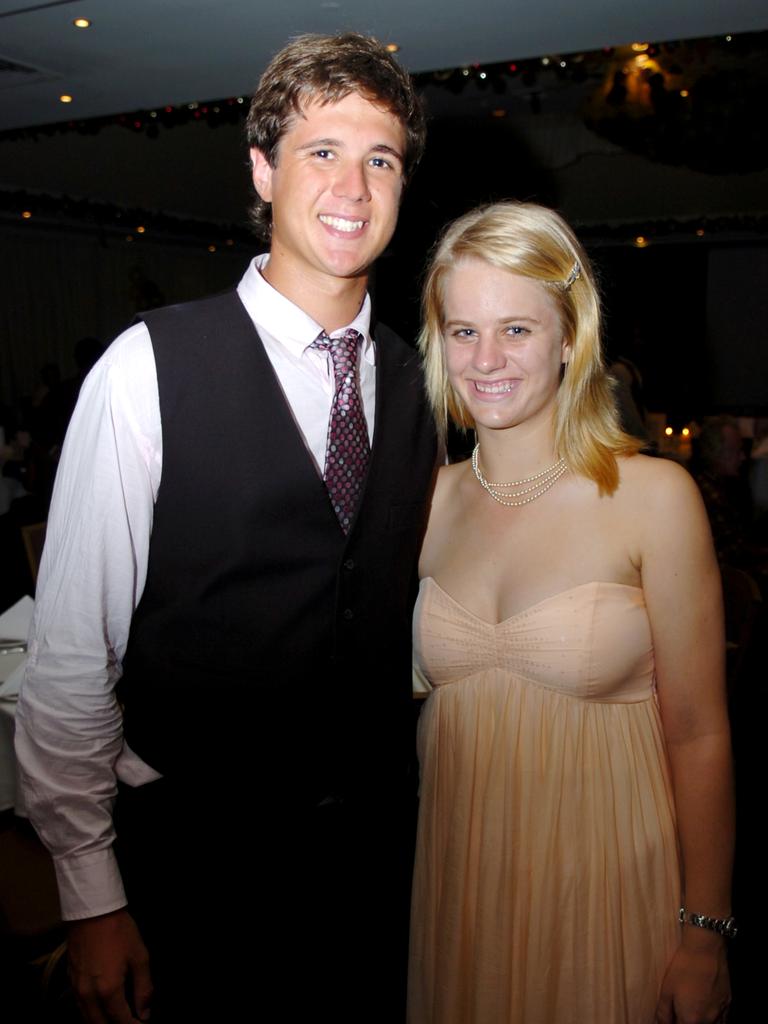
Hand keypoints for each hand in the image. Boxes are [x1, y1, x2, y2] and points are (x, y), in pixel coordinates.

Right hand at [67, 908, 152, 1022]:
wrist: (92, 911)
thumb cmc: (119, 931)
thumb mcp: (139, 956)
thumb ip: (144, 987)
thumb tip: (145, 1012)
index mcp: (108, 990)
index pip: (121, 1021)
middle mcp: (89, 995)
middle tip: (130, 1021)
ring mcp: (77, 989)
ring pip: (87, 1019)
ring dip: (101, 1023)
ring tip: (117, 1018)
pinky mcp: (70, 981)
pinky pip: (79, 1007)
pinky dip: (90, 1014)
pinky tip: (100, 1010)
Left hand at [655, 935, 730, 1023]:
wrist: (705, 950)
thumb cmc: (684, 967)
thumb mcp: (666, 989)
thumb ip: (663, 1012)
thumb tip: (661, 1023)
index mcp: (691, 1019)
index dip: (673, 1023)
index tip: (672, 1017)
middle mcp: (708, 1020)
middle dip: (688, 1022)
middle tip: (681, 1013)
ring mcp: (721, 1012)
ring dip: (701, 1022)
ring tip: (694, 1012)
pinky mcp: (728, 1003)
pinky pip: (723, 1020)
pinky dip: (716, 1020)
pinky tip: (708, 1011)